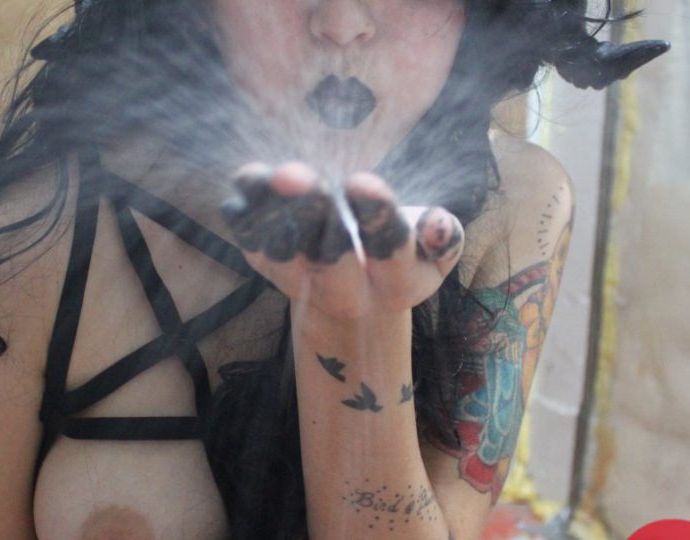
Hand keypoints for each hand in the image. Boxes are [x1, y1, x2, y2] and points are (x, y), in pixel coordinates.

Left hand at [222, 162, 463, 321]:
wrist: (353, 294)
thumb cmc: (399, 259)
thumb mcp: (433, 255)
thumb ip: (443, 238)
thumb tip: (434, 224)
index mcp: (394, 286)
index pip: (391, 255)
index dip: (377, 221)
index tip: (362, 182)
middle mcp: (342, 292)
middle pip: (327, 261)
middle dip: (316, 216)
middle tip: (304, 177)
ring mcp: (298, 280)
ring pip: (280, 253)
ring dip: (275, 213)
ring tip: (275, 175)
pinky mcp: (264, 264)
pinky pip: (249, 240)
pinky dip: (245, 211)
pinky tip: (249, 179)